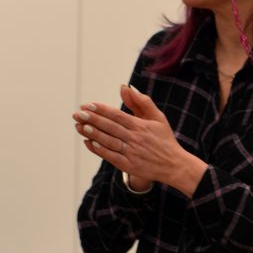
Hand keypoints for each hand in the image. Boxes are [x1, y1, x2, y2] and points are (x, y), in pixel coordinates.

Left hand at [73, 84, 206, 196]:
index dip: (101, 110)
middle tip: (77, 113)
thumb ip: (141, 102)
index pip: (117, 115)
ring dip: (92, 133)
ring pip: (108, 141)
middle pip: (110, 127)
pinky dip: (98, 149)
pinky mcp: (129, 165)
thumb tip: (125, 87)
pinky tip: (88, 142)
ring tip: (79, 126)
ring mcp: (131, 153)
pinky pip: (110, 156)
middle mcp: (135, 139)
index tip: (88, 105)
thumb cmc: (164, 139)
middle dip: (92, 119)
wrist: (174, 165)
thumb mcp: (158, 117)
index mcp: (141, 126)